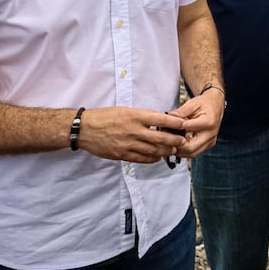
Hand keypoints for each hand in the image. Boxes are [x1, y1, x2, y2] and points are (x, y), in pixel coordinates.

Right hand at [76, 107, 191, 162]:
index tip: (184, 125)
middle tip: (182, 141)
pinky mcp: (121, 154)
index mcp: (135, 116)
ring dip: (165, 151)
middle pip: (160, 138)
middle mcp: (133, 130)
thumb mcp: (126, 110)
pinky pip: (140, 159)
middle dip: (174, 141)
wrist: (84, 128)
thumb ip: (143, 115)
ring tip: (173, 150)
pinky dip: (151, 159)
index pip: (161, 120)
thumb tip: (160, 119)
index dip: (175, 123)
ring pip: (152, 150)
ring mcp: (127, 144)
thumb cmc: (105, 116)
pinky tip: (158, 157)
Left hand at [171, 89, 224, 158]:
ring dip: (179, 151)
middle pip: (190, 148)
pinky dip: (185, 151)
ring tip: (168, 145)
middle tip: (164, 141)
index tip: (164, 128)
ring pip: (192, 153)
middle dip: (176, 146)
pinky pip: (195, 152)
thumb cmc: (204, 103)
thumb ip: (179, 112)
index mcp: (208, 122)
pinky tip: (176, 146)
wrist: (216, 104)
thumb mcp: (192, 104)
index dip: (174, 129)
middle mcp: (211, 133)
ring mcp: (211, 140)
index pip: (187, 129)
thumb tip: (166, 120)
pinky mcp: (209, 144)